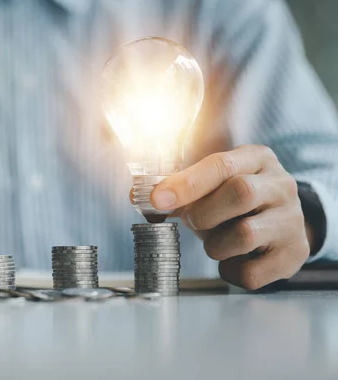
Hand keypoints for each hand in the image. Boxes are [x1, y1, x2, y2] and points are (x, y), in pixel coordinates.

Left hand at [149, 145, 309, 289]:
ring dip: (216, 245)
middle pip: (240, 193)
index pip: (221, 165)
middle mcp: (280, 185)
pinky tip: (233, 260)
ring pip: (245, 234)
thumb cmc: (235, 201)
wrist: (281, 224)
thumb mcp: (212, 184)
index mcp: (256, 158)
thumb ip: (178, 186)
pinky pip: (252, 272)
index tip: (157, 200)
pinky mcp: (295, 253)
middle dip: (203, 214)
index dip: (186, 183)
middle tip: (193, 222)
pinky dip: (230, 271)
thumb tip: (136, 194)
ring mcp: (292, 220)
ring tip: (216, 241)